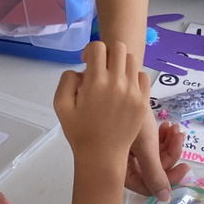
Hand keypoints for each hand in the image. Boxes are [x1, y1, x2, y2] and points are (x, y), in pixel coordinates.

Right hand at [54, 41, 151, 168]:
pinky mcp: (143, 101)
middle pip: (118, 47)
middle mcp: (117, 82)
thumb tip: (81, 70)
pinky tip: (125, 87)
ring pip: (132, 59)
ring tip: (114, 76)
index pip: (98, 47)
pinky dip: (134, 76)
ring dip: (121, 62)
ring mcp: (133, 92)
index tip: (87, 63)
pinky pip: (143, 76)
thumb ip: (67, 80)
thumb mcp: (60, 105)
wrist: (102, 156)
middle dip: (107, 52)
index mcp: (95, 82)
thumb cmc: (79, 132)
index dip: (90, 51)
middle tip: (101, 67)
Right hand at [125, 107, 188, 200]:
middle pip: (155, 170)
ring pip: (156, 156)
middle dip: (170, 154)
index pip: (149, 187)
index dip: (169, 179)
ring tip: (174, 128)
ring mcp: (130, 150)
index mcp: (122, 170)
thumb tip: (165, 199)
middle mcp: (125, 163)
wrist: (122, 86)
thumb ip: (155, 173)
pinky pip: (152, 145)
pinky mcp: (134, 138)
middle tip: (179, 136)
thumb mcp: (146, 146)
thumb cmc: (131, 116)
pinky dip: (162, 137)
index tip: (185, 166)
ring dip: (169, 143)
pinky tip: (168, 125)